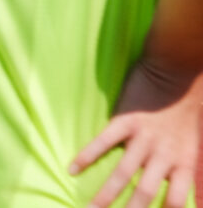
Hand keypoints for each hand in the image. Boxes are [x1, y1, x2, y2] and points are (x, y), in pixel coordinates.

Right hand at [70, 61, 201, 207]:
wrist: (179, 68)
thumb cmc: (191, 102)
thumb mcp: (198, 138)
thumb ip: (189, 163)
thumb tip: (189, 189)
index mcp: (185, 160)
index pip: (175, 201)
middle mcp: (164, 154)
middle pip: (146, 192)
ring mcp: (143, 137)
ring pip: (123, 173)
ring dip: (106, 194)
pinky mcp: (125, 119)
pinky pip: (104, 141)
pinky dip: (88, 155)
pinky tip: (72, 168)